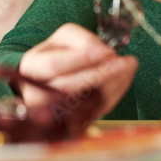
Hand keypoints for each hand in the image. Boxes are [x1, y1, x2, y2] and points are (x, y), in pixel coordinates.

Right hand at [17, 23, 137, 121]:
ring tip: (128, 68)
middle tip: (125, 62)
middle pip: (69, 85)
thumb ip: (83, 42)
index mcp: (31, 67)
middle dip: (101, 73)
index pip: (54, 65)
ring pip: (83, 101)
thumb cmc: (58, 55)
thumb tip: (107, 54)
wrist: (46, 82)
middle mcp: (37, 92)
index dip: (81, 59)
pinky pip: (93, 111)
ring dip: (111, 85)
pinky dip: (112, 96)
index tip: (107, 51)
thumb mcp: (63, 40)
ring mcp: (53, 111)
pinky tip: (123, 81)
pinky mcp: (70, 121)